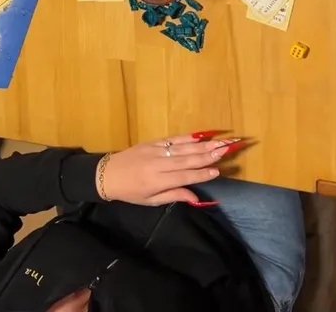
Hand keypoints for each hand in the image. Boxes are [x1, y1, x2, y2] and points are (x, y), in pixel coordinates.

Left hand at [100, 133, 251, 205]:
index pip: (185, 176)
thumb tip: (196, 197)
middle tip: (227, 150)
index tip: (218, 171)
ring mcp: (156, 151)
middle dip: (209, 155)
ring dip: (203, 145)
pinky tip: (200, 136)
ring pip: (183, 147)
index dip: (202, 174)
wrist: (108, 174)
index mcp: (158, 181)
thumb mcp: (151, 200)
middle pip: (188, 159)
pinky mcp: (152, 142)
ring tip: (220, 142)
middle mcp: (159, 164)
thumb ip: (174, 196)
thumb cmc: (131, 192)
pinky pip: (173, 139)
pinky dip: (187, 137)